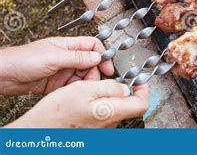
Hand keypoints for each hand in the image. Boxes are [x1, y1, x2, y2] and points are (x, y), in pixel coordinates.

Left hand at [0, 37, 113, 95]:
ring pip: (82, 77)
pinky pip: (72, 87)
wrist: (3, 76)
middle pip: (90, 64)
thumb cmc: (22, 59)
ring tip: (80, 89)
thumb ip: (77, 57)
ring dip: (84, 83)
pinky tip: (72, 94)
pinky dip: (75, 91)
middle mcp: (67, 58)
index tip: (107, 67)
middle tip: (92, 81)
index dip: (102, 55)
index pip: (93, 45)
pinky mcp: (56, 84)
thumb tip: (97, 56)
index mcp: (68, 45)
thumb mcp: (54, 57)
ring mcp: (62, 71)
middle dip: (94, 73)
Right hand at [7, 80, 149, 127]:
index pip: (142, 104)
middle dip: (122, 90)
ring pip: (114, 109)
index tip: (139, 80)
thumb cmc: (56, 113)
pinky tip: (84, 100)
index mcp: (111, 113)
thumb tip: (125, 88)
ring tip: (91, 89)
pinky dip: (98, 104)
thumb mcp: (85, 89)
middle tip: (111, 79)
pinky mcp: (92, 131)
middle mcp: (109, 125)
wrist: (37, 132)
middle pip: (128, 105)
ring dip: (108, 97)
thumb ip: (109, 87)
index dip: (143, 89)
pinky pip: (103, 115)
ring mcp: (101, 130)